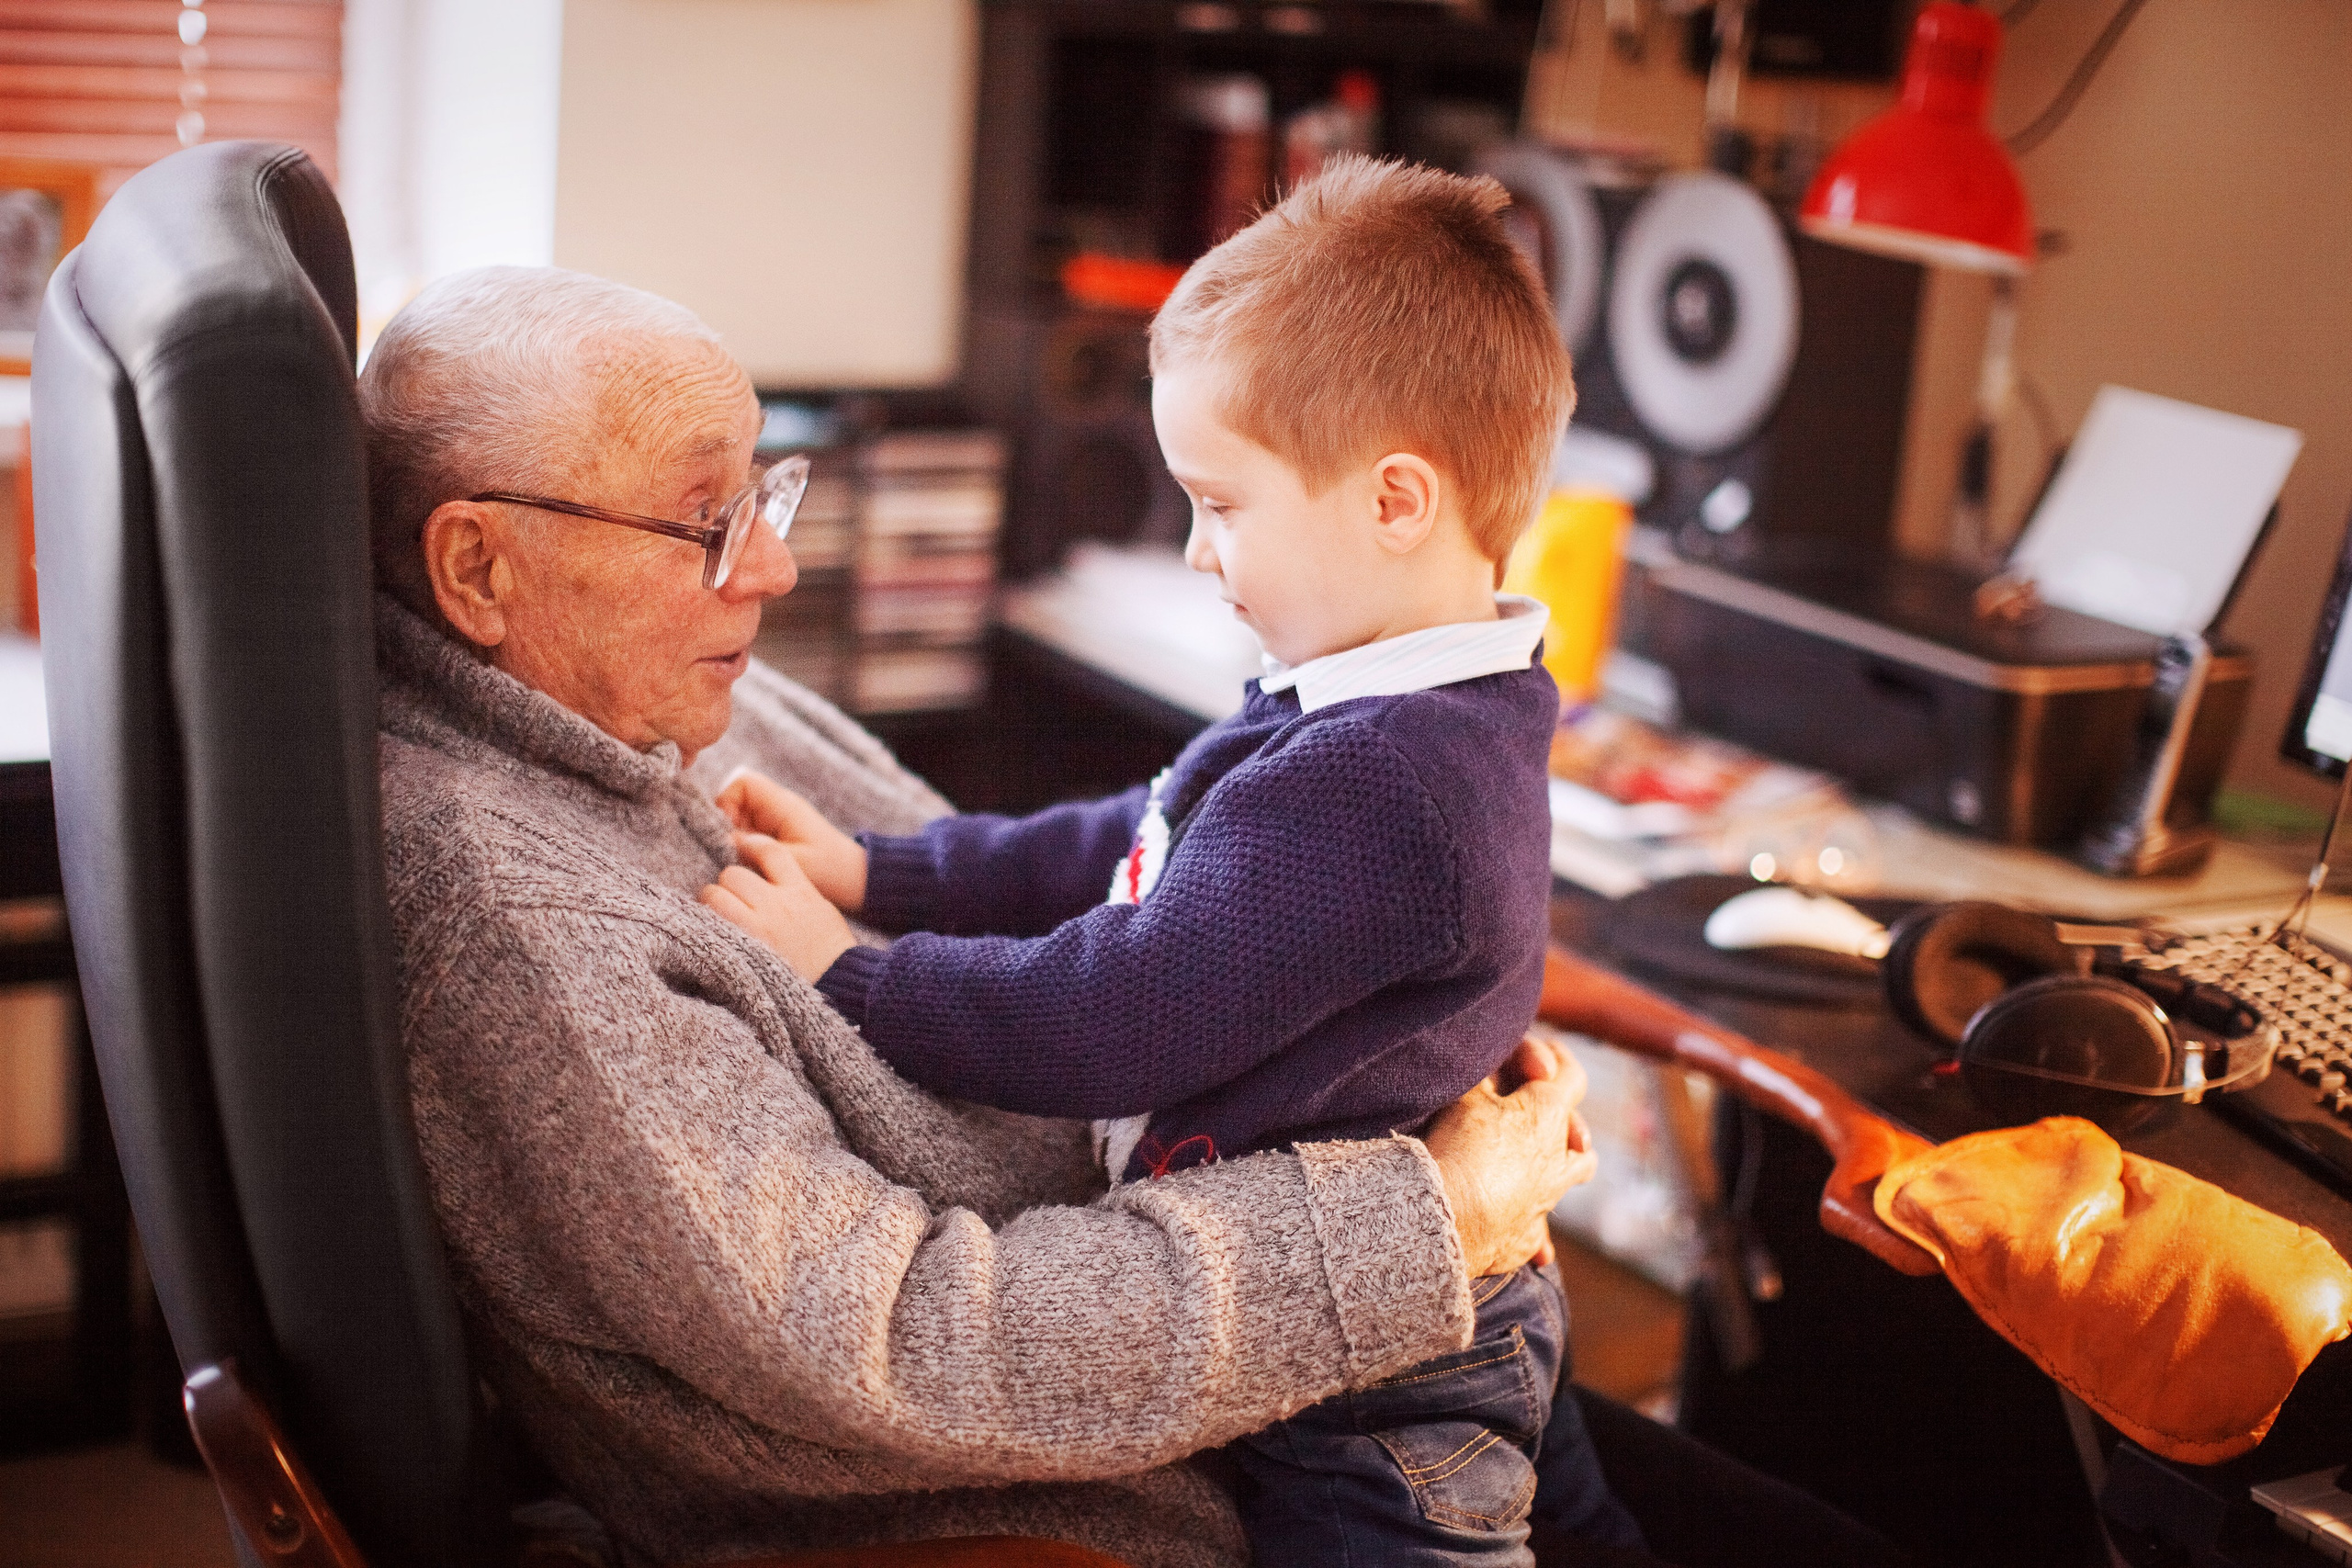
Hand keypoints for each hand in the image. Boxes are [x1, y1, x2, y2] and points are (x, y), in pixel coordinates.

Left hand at [699, 833, 858, 981]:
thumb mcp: (820, 908)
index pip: (770, 853)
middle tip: (734, 897)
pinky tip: (715, 931)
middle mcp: (777, 904)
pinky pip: (711, 922)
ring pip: (715, 894)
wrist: (837, 984)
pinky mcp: (741, 948)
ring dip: (714, 901)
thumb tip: (765, 875)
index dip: (752, 846)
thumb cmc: (829, 948)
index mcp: (800, 891)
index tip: (743, 849)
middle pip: (734, 874)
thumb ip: (793, 887)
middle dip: (730, 884)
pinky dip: (708, 923)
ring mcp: (757, 927)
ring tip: (721, 913)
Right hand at [713, 769, 868, 913]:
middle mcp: (777, 808)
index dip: (727, 801)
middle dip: (727, 824)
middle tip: (733, 849)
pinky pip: (748, 834)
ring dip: (734, 838)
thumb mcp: (790, 860)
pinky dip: (743, 847)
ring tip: (743, 859)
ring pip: (738, 819)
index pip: (743, 783)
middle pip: (736, 801)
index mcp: (783, 805)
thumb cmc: (829, 869)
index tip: (729, 829)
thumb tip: (721, 839)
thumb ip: (754, 848)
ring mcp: (774, 822)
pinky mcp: (774, 837)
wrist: (854, 880)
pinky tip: (750, 865)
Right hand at [1422, 1034, 1598, 1279]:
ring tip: (1540, 1162)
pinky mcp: (1528, 1236)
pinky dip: (1532, 1220)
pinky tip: (1523, 1232)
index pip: (1571, 1076)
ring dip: (1562, 1166)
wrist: (1448, 1218)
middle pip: (1579, 1135)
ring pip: (1574, 1176)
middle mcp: (1560, 1157)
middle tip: (1533, 1116)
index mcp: (1549, 1112)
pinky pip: (1540, 1227)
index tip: (1542, 1060)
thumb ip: (1487, 1076)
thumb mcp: (1467, 1094)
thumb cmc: (1458, 1146)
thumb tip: (1494, 1068)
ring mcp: (1548, 1199)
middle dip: (1563, 1121)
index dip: (1557, 1060)